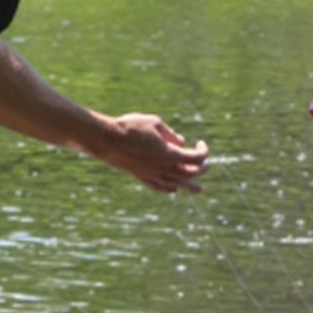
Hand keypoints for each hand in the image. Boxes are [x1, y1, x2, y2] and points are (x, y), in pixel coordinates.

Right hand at [92, 113, 207, 192]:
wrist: (106, 139)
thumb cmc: (130, 126)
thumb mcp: (154, 122)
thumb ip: (171, 134)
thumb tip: (181, 142)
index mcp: (169, 154)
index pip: (196, 158)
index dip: (203, 151)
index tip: (201, 143)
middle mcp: (162, 167)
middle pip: (189, 173)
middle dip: (200, 169)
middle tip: (206, 165)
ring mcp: (151, 174)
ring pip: (176, 184)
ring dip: (189, 185)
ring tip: (198, 190)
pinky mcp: (140, 176)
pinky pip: (158, 187)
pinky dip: (169, 188)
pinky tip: (173, 189)